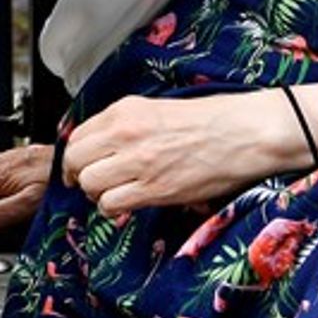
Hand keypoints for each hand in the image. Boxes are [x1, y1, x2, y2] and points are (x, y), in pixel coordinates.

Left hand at [62, 92, 288, 215]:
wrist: (242, 132)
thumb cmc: (208, 120)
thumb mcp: (155, 108)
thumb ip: (123, 125)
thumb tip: (98, 146)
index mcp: (124, 110)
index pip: (76, 135)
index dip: (74, 155)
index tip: (78, 165)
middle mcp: (125, 133)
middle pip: (75, 160)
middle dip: (78, 174)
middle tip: (90, 182)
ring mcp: (139, 161)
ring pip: (89, 184)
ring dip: (96, 193)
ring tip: (113, 192)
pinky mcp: (155, 188)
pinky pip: (111, 204)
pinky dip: (112, 208)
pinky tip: (125, 204)